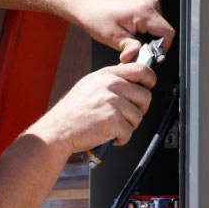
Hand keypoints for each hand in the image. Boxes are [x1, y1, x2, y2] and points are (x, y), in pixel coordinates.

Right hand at [26, 62, 155, 153]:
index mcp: (106, 75)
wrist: (58, 130)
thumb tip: (132, 82)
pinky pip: (129, 131)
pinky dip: (122, 138)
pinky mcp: (113, 120)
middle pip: (145, 95)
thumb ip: (111, 80)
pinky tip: (109, 135)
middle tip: (127, 116)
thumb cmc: (72, 112)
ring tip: (112, 126)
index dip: (149, 79)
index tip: (148, 86)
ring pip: (138, 116)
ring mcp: (113, 102)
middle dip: (139, 109)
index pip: (141, 69)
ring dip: (128, 125)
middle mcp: (111, 85)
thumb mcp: (90, 85)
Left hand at [76, 0, 174, 62]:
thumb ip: (130, 48)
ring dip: (146, 35)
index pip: (167, 33)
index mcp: (144, 10)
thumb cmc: (97, 18)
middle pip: (163, 30)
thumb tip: (137, 60)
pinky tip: (131, 28)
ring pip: (158, 25)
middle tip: (133, 45)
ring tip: (129, 35)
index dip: (161, 48)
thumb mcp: (113, 37)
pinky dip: (144, 27)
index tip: (151, 56)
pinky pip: (152, 18)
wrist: (88, 5)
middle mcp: (150, 1)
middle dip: (150, 42)